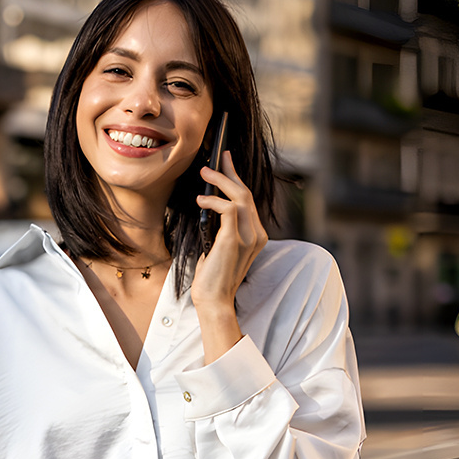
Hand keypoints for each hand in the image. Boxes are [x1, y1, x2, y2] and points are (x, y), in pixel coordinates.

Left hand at [192, 151, 267, 363]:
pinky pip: (229, 209)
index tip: (226, 163)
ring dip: (221, 181)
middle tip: (216, 158)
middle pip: (246, 193)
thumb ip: (222, 230)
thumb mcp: (219, 248)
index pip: (248, 200)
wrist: (214, 300)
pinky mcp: (234, 239)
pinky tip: (201, 199)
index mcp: (256, 235)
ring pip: (240, 196)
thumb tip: (210, 209)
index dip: (237, 179)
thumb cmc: (212, 277)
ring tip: (205, 173)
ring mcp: (248, 237)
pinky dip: (214, 200)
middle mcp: (257, 234)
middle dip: (231, 172)